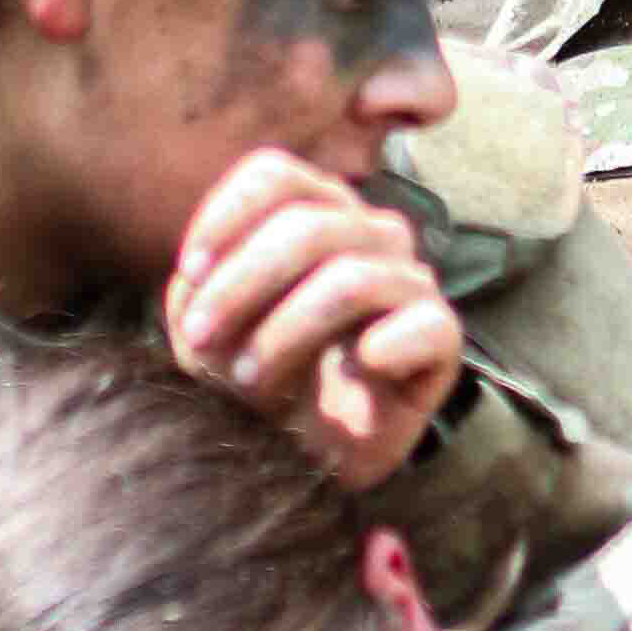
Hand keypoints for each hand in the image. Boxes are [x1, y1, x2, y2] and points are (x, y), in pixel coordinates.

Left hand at [155, 147, 465, 487]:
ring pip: (351, 278)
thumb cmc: (254, 376)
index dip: (226, 217)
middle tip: (202, 340)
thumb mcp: (205, 327)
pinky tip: (356, 370)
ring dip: (286, 331)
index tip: (190, 273)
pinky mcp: (440, 338)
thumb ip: (199, 284)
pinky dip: (383, 348)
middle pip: (307, 226)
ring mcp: (409, 282)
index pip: (277, 176)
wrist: (301, 454)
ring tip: (251, 379)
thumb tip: (203, 270)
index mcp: (315, 212)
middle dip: (242, 284)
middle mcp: (369, 233)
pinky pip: (425, 326)